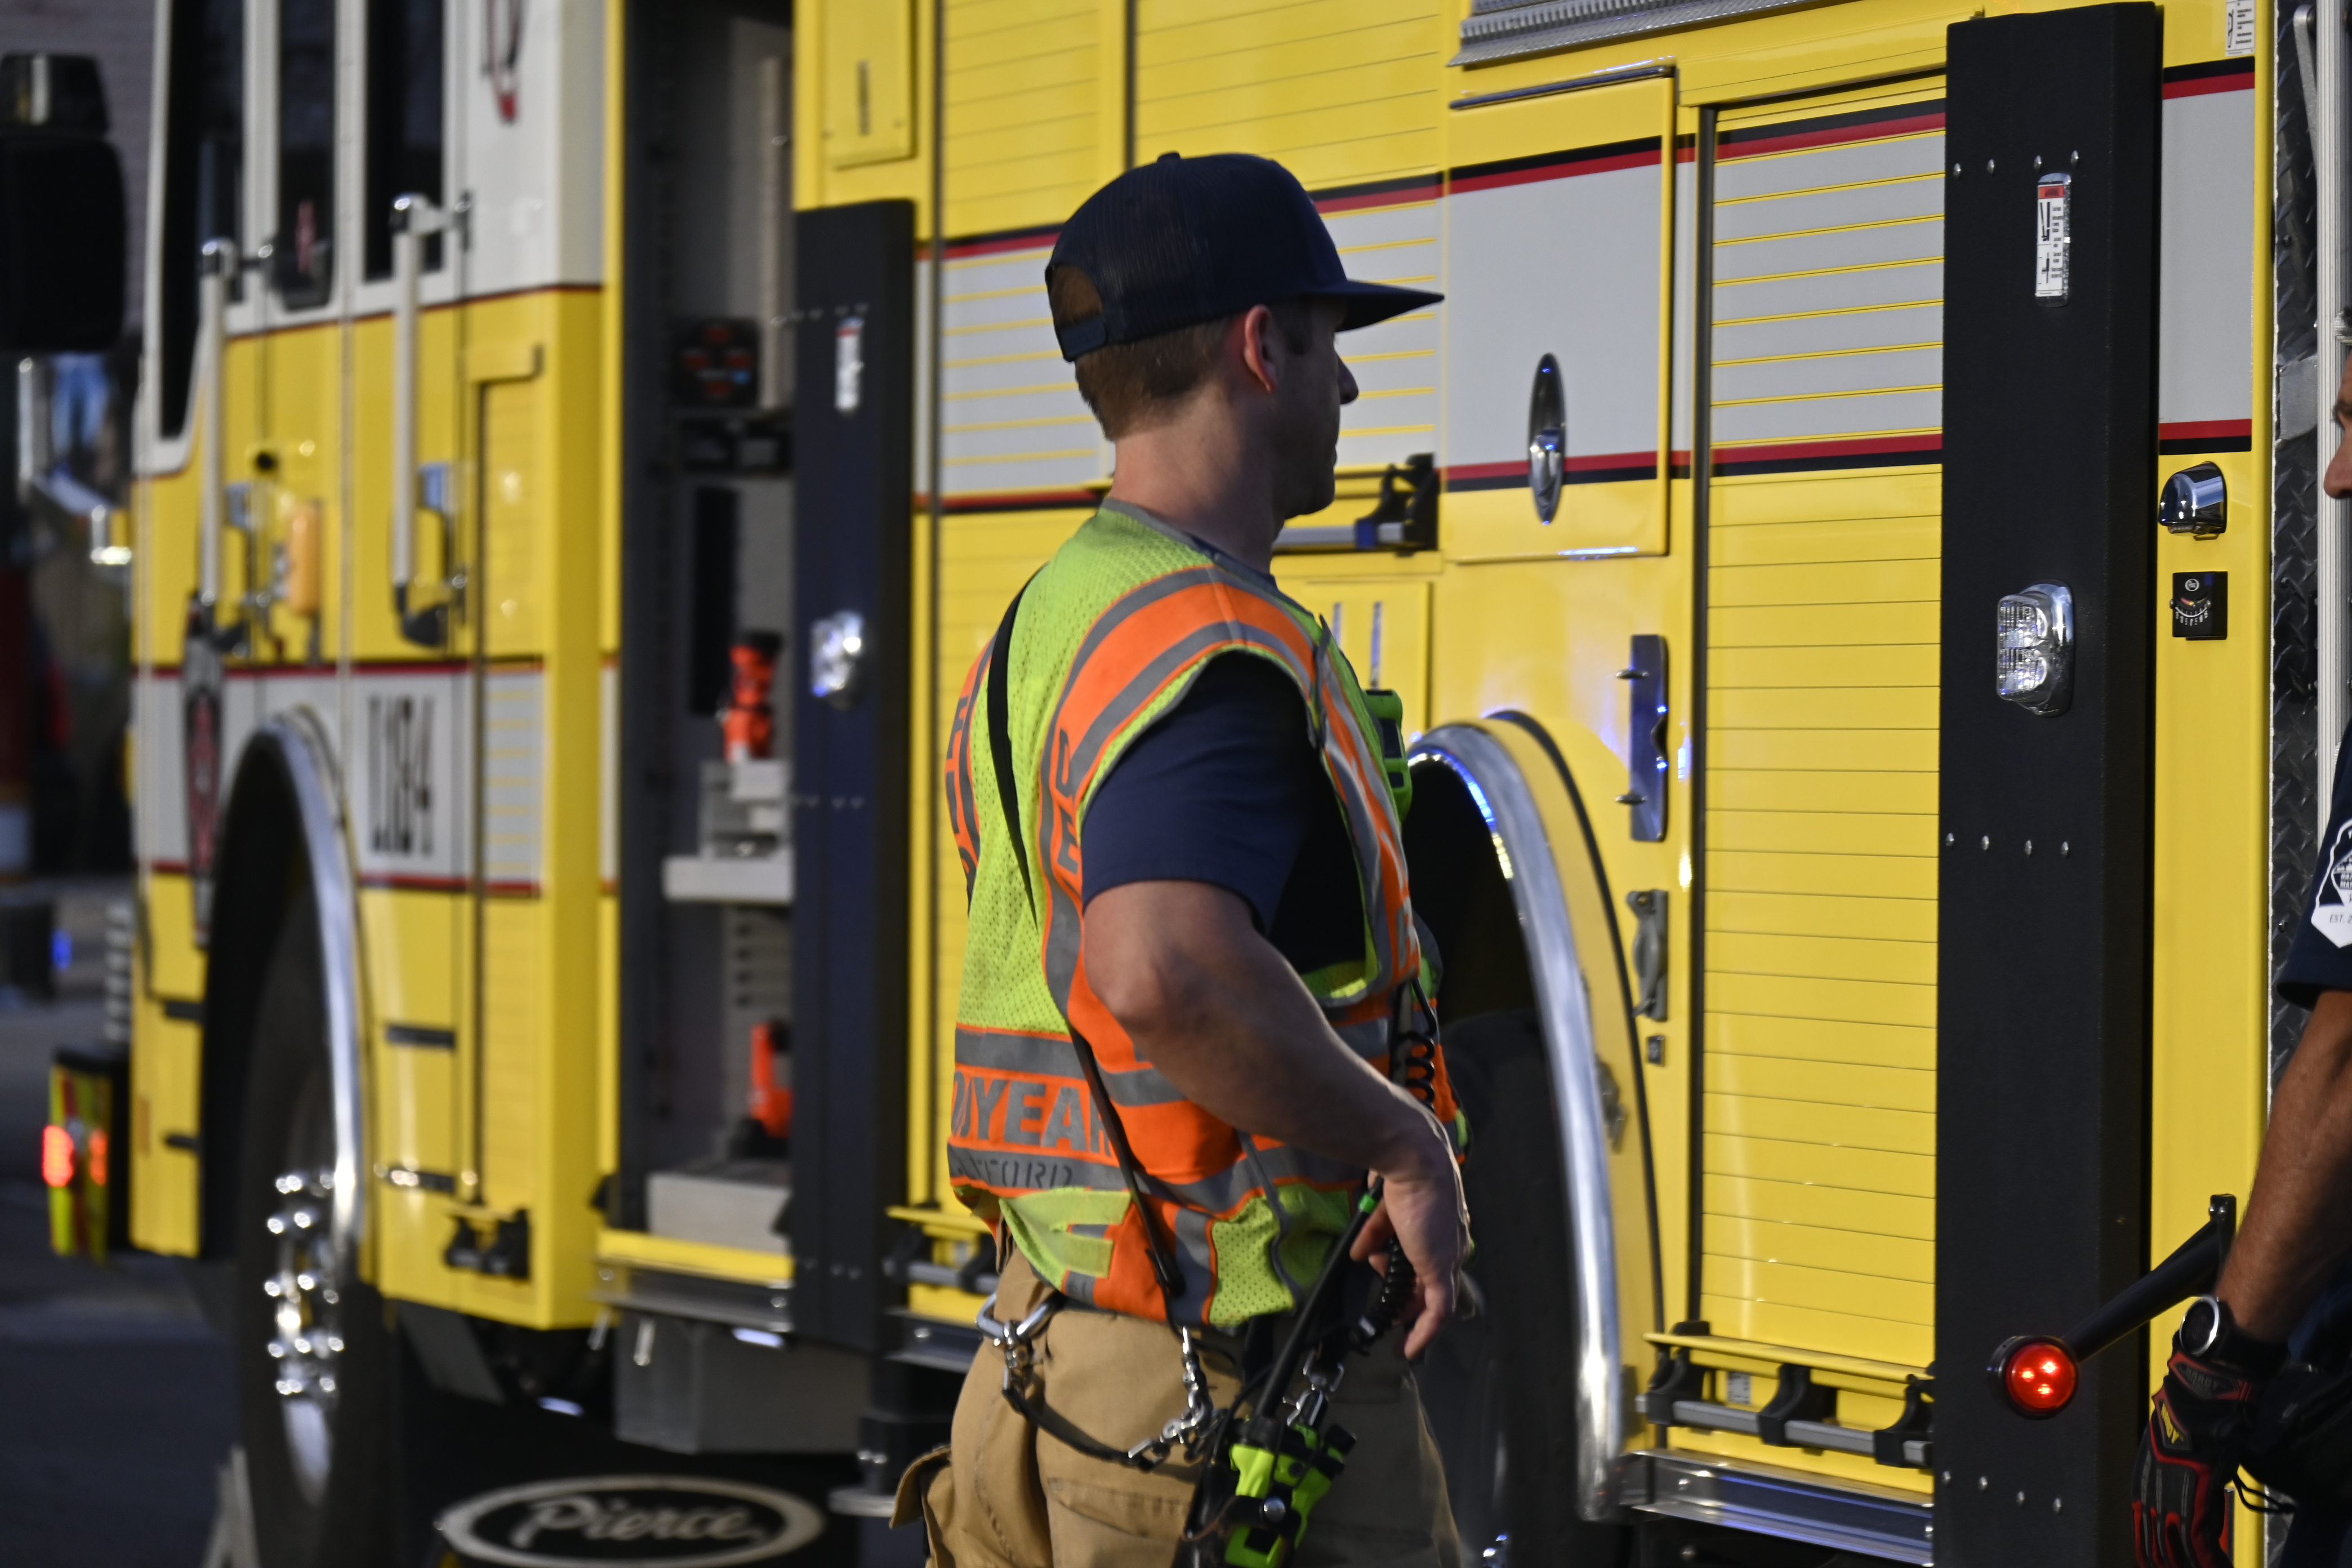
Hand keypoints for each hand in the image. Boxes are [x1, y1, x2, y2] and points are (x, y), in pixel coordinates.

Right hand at [1350, 1116, 1468, 1360]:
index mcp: (1439, 1222)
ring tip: (1385, 1310)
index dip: (1409, 1272)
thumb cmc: (1399, 1172)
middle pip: (1430, 1278)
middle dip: (1408, 1296)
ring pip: (1431, 1295)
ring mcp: (1446, 1256)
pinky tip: (1409, 1349)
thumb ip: (1376, 1231)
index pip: (1426, 1255)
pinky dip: (1424, 1333)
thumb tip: (1362, 1254)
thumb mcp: (1383, 1207)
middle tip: (1391, 1310)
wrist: (1415, 1160)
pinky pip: (1437, 1311)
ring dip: (1404, 1307)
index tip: (1392, 1283)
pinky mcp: (1441, 1270)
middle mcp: (1447, 1240)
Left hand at [2132, 1345, 2268, 1566]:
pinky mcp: (2195, 1500)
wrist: (2197, 1398)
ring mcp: (2171, 1500)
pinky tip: (2220, 1565)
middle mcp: (2149, 1496)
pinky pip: (2200, 1545)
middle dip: (2171, 1565)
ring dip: (2191, 1565)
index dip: (2154, 1556)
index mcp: (2140, 1485)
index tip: (2166, 1566)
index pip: (2143, 1534)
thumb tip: (2183, 1493)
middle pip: (2156, 1549)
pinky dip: (2210, 1561)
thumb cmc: (2187, 1417)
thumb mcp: (2170, 1452)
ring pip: (2176, 1552)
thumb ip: (2173, 1478)